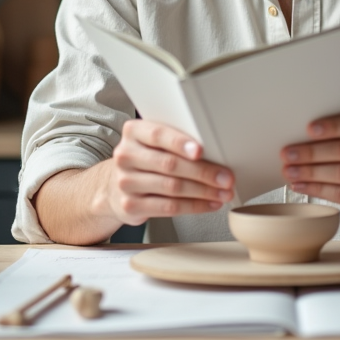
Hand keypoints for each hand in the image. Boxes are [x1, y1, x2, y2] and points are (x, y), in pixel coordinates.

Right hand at [107, 119, 234, 225]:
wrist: (114, 186)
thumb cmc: (145, 159)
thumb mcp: (153, 142)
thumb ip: (176, 140)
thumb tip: (216, 150)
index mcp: (133, 132)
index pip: (159, 134)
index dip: (181, 143)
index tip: (201, 151)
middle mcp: (126, 156)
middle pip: (169, 164)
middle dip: (203, 172)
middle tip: (226, 177)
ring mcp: (126, 182)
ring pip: (172, 187)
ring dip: (203, 191)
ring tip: (223, 192)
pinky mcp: (131, 206)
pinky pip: (169, 207)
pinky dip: (194, 206)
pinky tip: (209, 203)